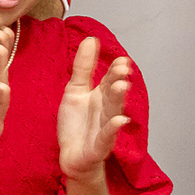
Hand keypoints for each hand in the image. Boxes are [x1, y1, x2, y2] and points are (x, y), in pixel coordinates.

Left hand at [58, 38, 130, 182]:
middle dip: (118, 81)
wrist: (71, 155)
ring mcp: (105, 128)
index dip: (115, 70)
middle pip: (113, 94)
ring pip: (113, 112)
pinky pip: (108, 136)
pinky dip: (114, 128)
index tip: (122, 59)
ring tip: (122, 86)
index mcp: (100, 96)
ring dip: (118, 99)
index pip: (109, 80)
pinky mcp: (99, 146)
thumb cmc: (76, 124)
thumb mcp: (75, 91)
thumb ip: (83, 67)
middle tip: (123, 68)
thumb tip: (91, 39)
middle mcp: (106, 110)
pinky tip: (120, 120)